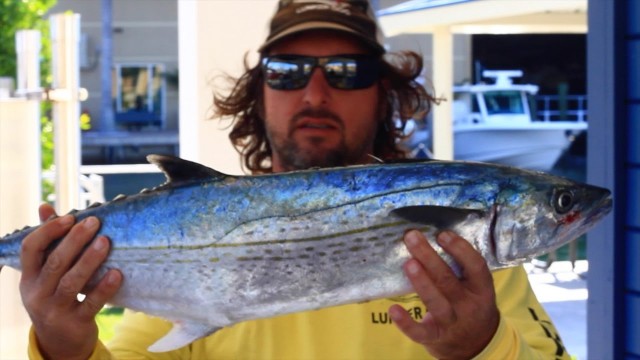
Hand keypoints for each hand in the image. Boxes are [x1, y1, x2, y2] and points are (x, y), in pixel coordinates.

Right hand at [19, 204, 122, 359]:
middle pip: (55, 263)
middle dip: (75, 240)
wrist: (60, 343)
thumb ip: (48, 243)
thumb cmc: (55, 297)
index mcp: (28, 278)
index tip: (70, 217)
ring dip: (90, 260)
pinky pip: (91, 303)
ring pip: (72, 282)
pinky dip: (104, 288)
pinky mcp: (75, 323)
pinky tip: (117, 273)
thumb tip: (45, 207)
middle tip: (94, 222)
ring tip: (106, 242)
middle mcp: (37, 294)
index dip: (48, 231)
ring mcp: (55, 310)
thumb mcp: (45, 275)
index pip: (30, 249)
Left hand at [389, 230, 499, 358]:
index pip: (476, 267)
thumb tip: (431, 233)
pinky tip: (393, 309)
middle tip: (411, 237)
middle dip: (429, 257)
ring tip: (408, 263)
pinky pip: (420, 331)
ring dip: (421, 282)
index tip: (442, 234)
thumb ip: (460, 267)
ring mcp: (452, 323)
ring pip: (436, 302)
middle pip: (448, 280)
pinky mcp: (435, 337)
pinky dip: (406, 322)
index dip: (460, 249)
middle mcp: (468, 305)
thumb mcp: (475, 287)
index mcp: (481, 289)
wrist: (476, 345)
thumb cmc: (469, 303)